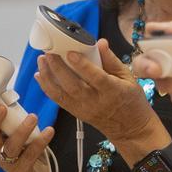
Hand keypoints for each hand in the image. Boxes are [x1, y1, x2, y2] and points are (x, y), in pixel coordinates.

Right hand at [0, 100, 51, 171]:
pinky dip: (40, 143)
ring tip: (33, 117)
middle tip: (1, 107)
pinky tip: (49, 131)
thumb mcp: (17, 136)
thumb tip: (14, 95)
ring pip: (10, 147)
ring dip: (21, 131)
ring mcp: (10, 162)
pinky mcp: (23, 171)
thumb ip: (15, 121)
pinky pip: (30, 157)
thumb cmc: (26, 155)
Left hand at [35, 39, 158, 147]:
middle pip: (73, 85)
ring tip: (42, 60)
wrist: (129, 128)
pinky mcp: (76, 113)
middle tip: (49, 52)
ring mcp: (83, 109)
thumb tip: (100, 43)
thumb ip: (112, 60)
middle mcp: (96, 102)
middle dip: (58, 68)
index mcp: (113, 91)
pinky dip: (47, 87)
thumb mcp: (129, 78)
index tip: (71, 52)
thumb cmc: (131, 101)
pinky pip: (58, 100)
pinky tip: (41, 75)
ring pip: (61, 94)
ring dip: (48, 76)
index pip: (95, 77)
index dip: (82, 65)